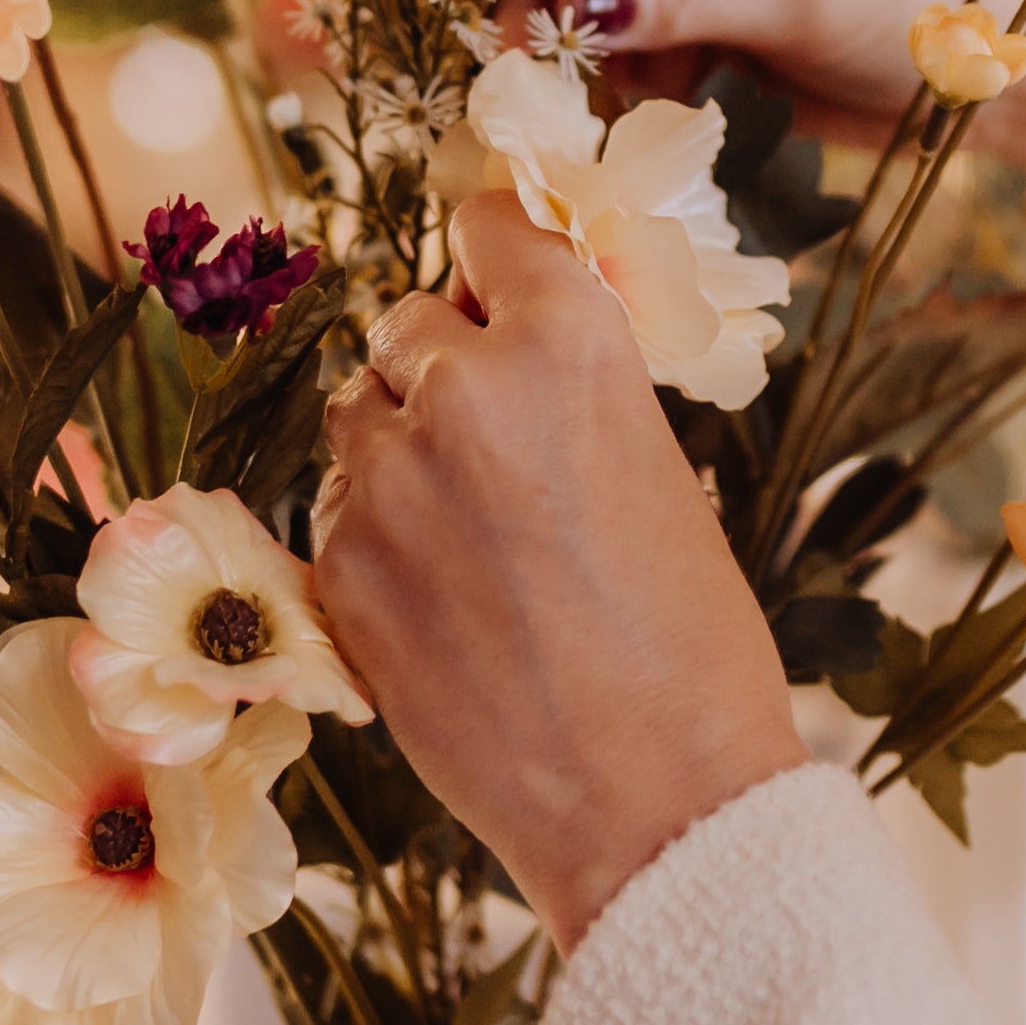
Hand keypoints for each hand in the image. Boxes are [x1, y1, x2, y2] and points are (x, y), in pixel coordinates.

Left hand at [312, 190, 805, 944]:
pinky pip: (334, 509)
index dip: (491, 259)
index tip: (492, 286)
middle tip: (493, 447)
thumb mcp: (662, 470)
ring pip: (356, 413)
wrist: (655, 798)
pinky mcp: (337, 565)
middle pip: (408, 323)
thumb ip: (573, 391)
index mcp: (570, 340)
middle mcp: (466, 385)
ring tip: (466, 532)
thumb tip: (511, 345)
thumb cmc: (691, 643)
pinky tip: (439, 598)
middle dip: (442, 371)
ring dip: (396, 448)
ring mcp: (388, 477)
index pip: (489, 226)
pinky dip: (373, 536)